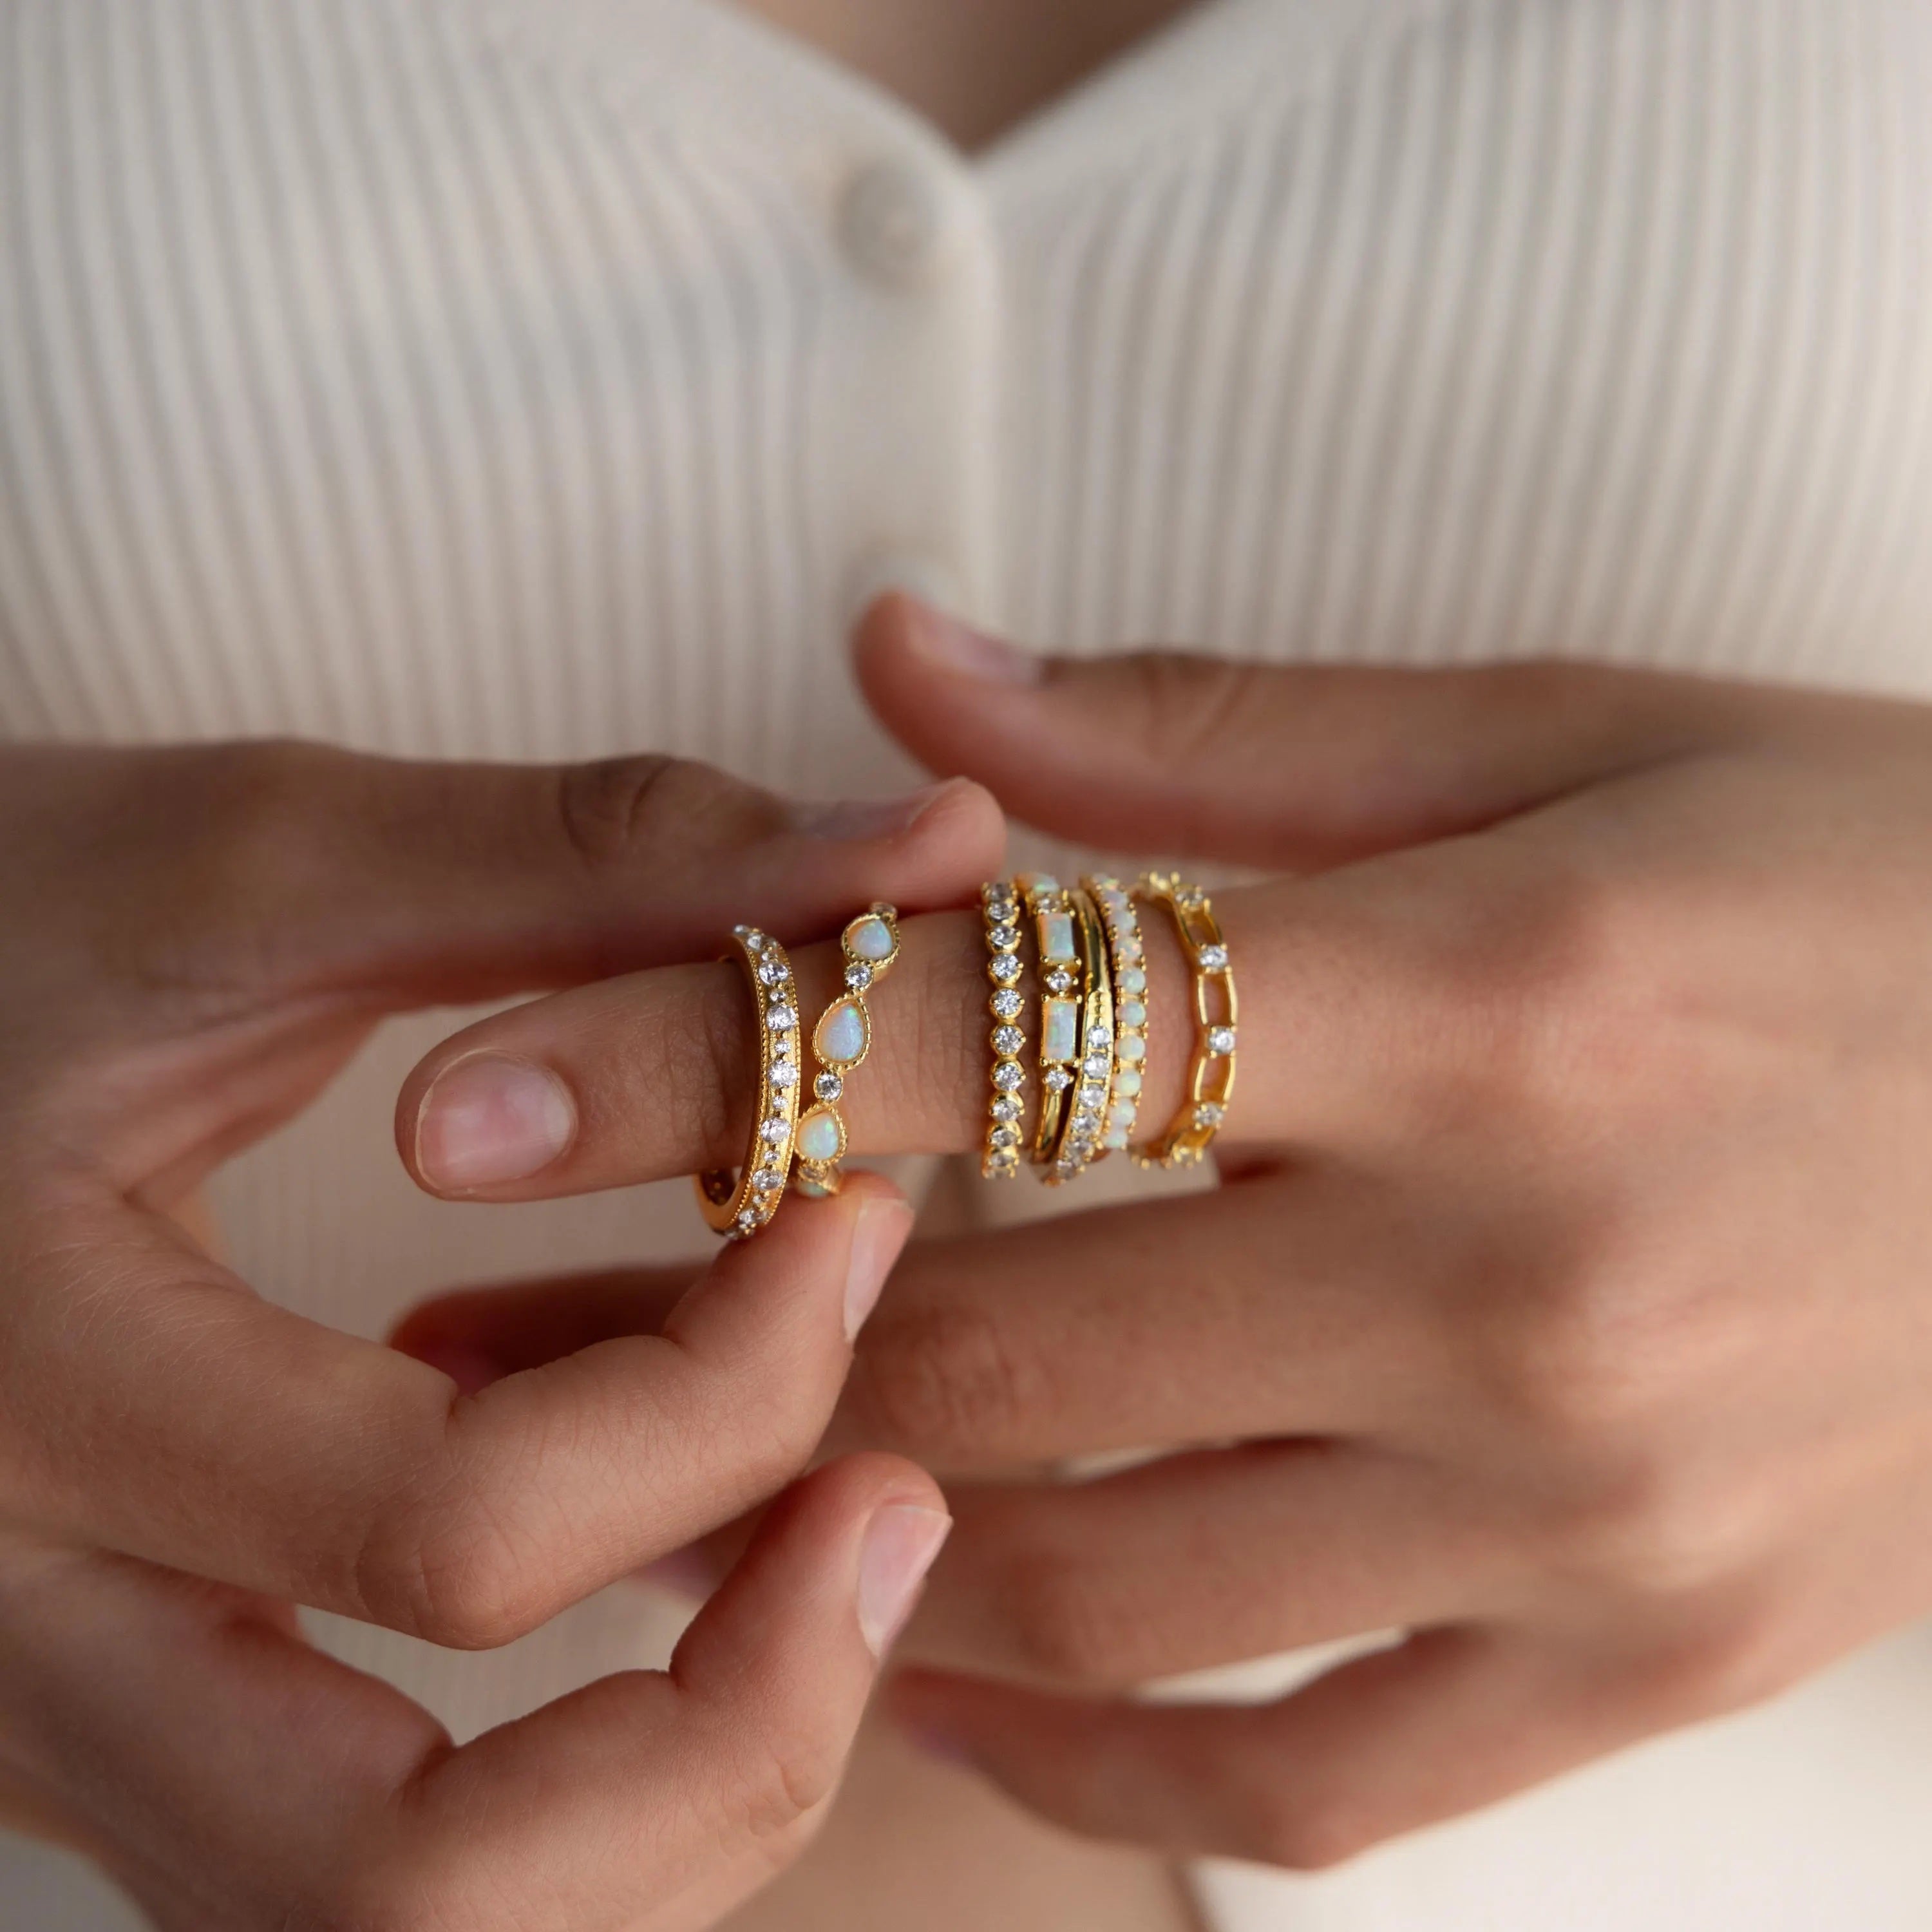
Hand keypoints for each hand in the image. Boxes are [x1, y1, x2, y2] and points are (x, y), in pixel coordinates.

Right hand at [0, 739, 995, 1927]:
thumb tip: (938, 841)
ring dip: (677, 1792)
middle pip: (416, 1894)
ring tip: (826, 1556)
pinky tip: (668, 1565)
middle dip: (736, 1732)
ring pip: (401, 1928)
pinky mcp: (116, 1707)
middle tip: (891, 1510)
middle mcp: (16, 1630)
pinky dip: (585, 1769)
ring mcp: (58, 1710)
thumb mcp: (260, 862)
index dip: (736, 1397)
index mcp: (32, 1399)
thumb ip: (599, 858)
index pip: (460, 1539)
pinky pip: (378, 1853)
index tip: (859, 1224)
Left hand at [394, 596, 1931, 1870]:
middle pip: (1004, 1353)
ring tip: (658, 1505)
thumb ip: (1195, 731)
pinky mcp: (1645, 1648)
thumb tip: (899, 667)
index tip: (468, 1100)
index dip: (698, 1055)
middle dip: (708, 1358)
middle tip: (505, 1353)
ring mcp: (1593, 1507)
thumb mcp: (1555, 738)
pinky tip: (939, 1666)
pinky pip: (1300, 1765)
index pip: (1002, 1033)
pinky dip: (1086, 1746)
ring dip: (843, 1554)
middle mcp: (1533, 1278)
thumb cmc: (1856, 877)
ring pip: (1107, 1590)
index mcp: (1497, 1001)